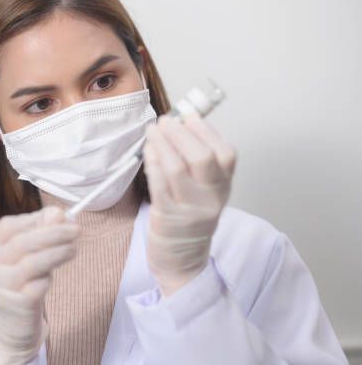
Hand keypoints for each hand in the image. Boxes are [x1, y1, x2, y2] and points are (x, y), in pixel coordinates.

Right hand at [0, 206, 78, 364]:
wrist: (6, 329)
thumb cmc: (15, 286)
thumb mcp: (20, 259)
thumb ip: (35, 235)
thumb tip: (57, 213)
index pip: (7, 226)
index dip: (34, 218)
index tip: (59, 214)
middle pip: (22, 243)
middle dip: (52, 233)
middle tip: (75, 229)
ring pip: (32, 263)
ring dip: (58, 252)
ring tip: (73, 249)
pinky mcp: (16, 305)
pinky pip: (39, 285)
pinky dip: (49, 278)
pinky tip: (52, 276)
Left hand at [142, 110, 235, 297]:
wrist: (183, 259)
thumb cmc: (189, 217)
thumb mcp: (204, 190)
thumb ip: (197, 161)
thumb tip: (182, 124)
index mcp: (223, 187)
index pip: (225, 154)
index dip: (206, 130)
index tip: (188, 114)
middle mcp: (212, 198)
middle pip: (202, 158)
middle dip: (180, 134)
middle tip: (164, 121)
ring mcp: (191, 210)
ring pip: (177, 169)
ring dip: (162, 144)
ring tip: (152, 131)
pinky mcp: (168, 218)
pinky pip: (159, 185)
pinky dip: (152, 163)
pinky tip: (148, 151)